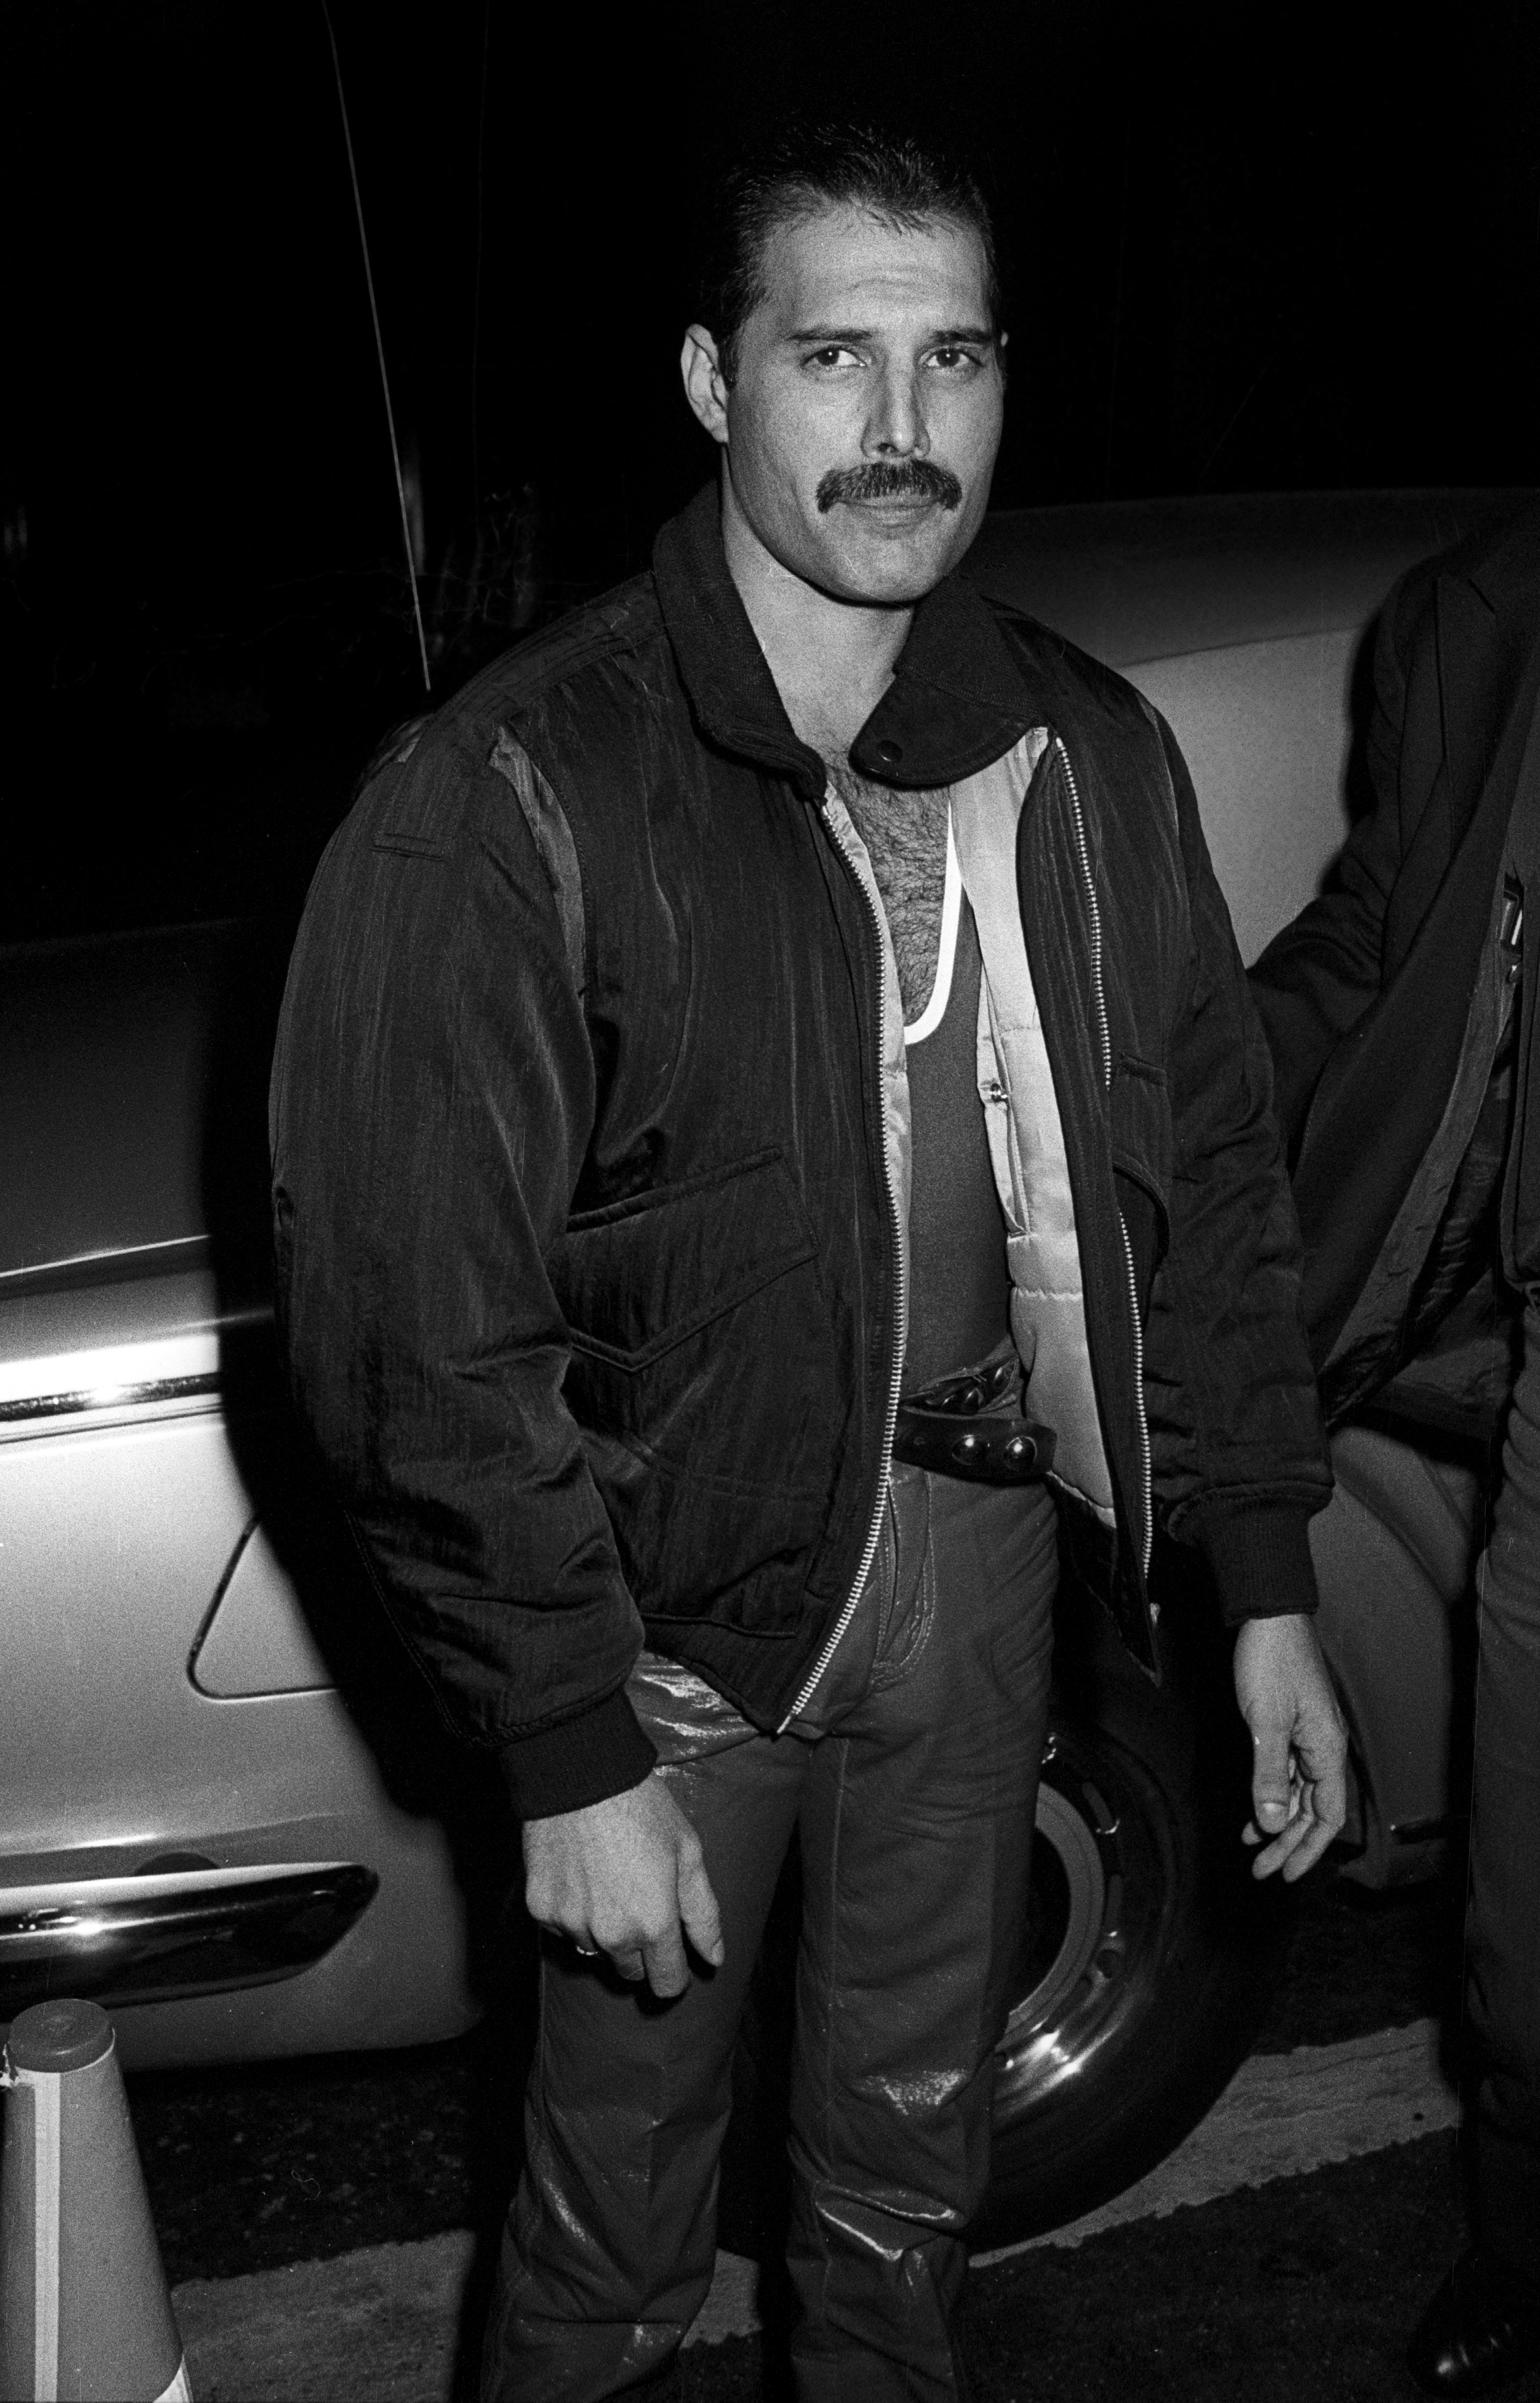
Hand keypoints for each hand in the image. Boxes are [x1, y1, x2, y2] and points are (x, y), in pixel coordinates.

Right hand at [522, 1770, 725, 1997]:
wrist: (579, 1775)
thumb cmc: (642, 1808)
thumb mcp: (688, 1852)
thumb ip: (703, 1913)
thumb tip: (714, 1959)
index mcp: (653, 1924)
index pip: (667, 1984)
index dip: (674, 1972)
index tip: (672, 1954)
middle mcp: (611, 1936)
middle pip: (630, 1971)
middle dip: (640, 1948)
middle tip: (640, 1901)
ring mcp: (571, 1925)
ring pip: (594, 1951)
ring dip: (604, 1930)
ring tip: (608, 1881)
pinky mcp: (540, 1910)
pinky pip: (562, 1929)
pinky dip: (573, 1912)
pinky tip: (579, 1874)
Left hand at [1232, 1612, 1347, 1881]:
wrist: (1268, 1616)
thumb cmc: (1271, 1661)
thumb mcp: (1265, 1722)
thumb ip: (1269, 1774)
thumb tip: (1274, 1824)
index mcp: (1327, 1750)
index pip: (1328, 1816)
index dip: (1309, 1849)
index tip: (1286, 1874)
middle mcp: (1323, 1748)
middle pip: (1314, 1812)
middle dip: (1289, 1844)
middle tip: (1262, 1871)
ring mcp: (1308, 1737)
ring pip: (1299, 1795)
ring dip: (1278, 1823)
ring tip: (1253, 1848)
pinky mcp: (1290, 1726)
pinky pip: (1287, 1774)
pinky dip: (1271, 1795)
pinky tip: (1254, 1810)